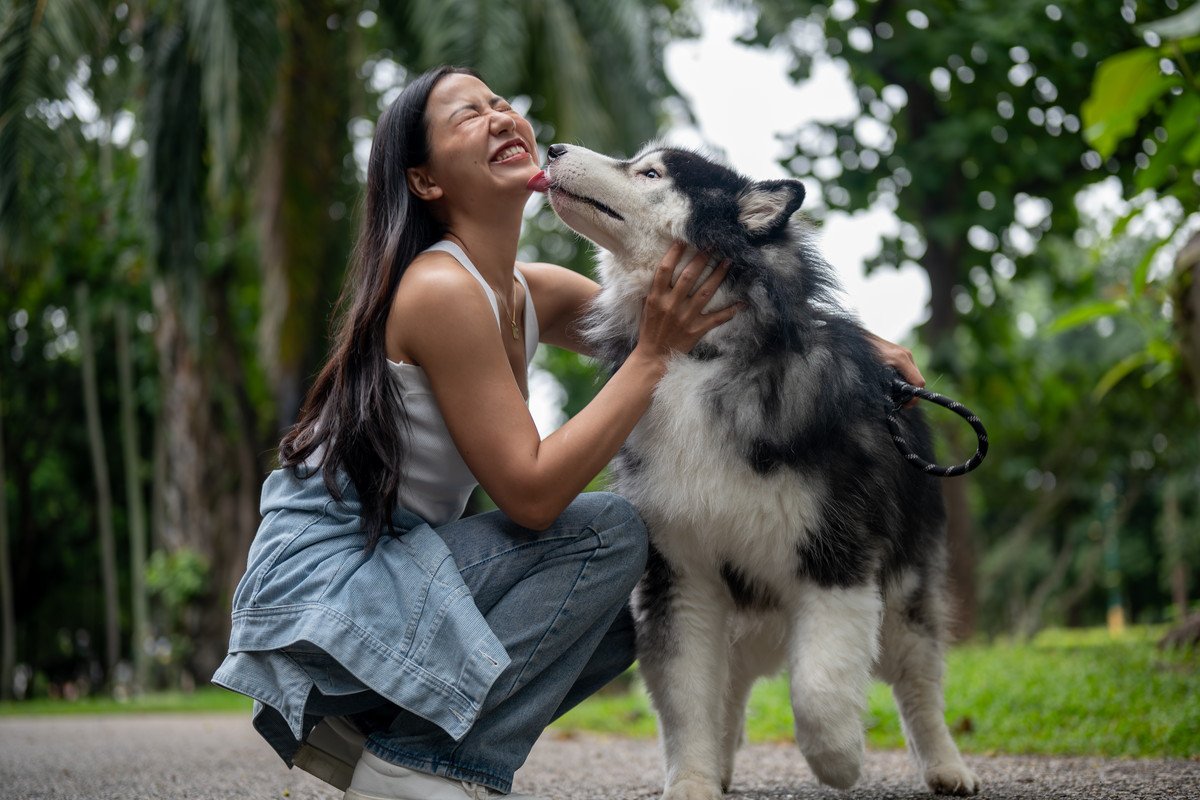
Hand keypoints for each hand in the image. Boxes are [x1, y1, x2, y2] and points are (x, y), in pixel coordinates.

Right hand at [635, 242, 739, 361]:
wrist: (653, 356)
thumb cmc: (650, 329)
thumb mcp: (646, 306)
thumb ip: (654, 289)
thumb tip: (662, 270)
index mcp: (657, 298)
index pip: (665, 270)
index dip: (674, 254)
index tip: (684, 240)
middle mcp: (672, 305)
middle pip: (689, 276)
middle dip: (702, 259)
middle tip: (713, 244)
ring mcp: (686, 317)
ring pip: (705, 292)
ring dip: (719, 275)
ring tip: (729, 261)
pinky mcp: (697, 330)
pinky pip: (717, 318)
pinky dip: (730, 311)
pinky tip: (742, 302)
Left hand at [865, 331, 923, 406]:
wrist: (855, 337)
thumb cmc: (861, 355)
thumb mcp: (871, 373)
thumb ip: (884, 385)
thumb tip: (890, 400)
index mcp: (900, 358)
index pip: (918, 382)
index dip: (914, 397)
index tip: (905, 405)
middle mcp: (905, 354)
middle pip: (917, 379)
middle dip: (910, 392)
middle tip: (899, 402)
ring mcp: (904, 352)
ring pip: (913, 374)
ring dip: (906, 385)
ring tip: (895, 394)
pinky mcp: (900, 352)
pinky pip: (907, 369)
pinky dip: (903, 377)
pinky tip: (893, 383)